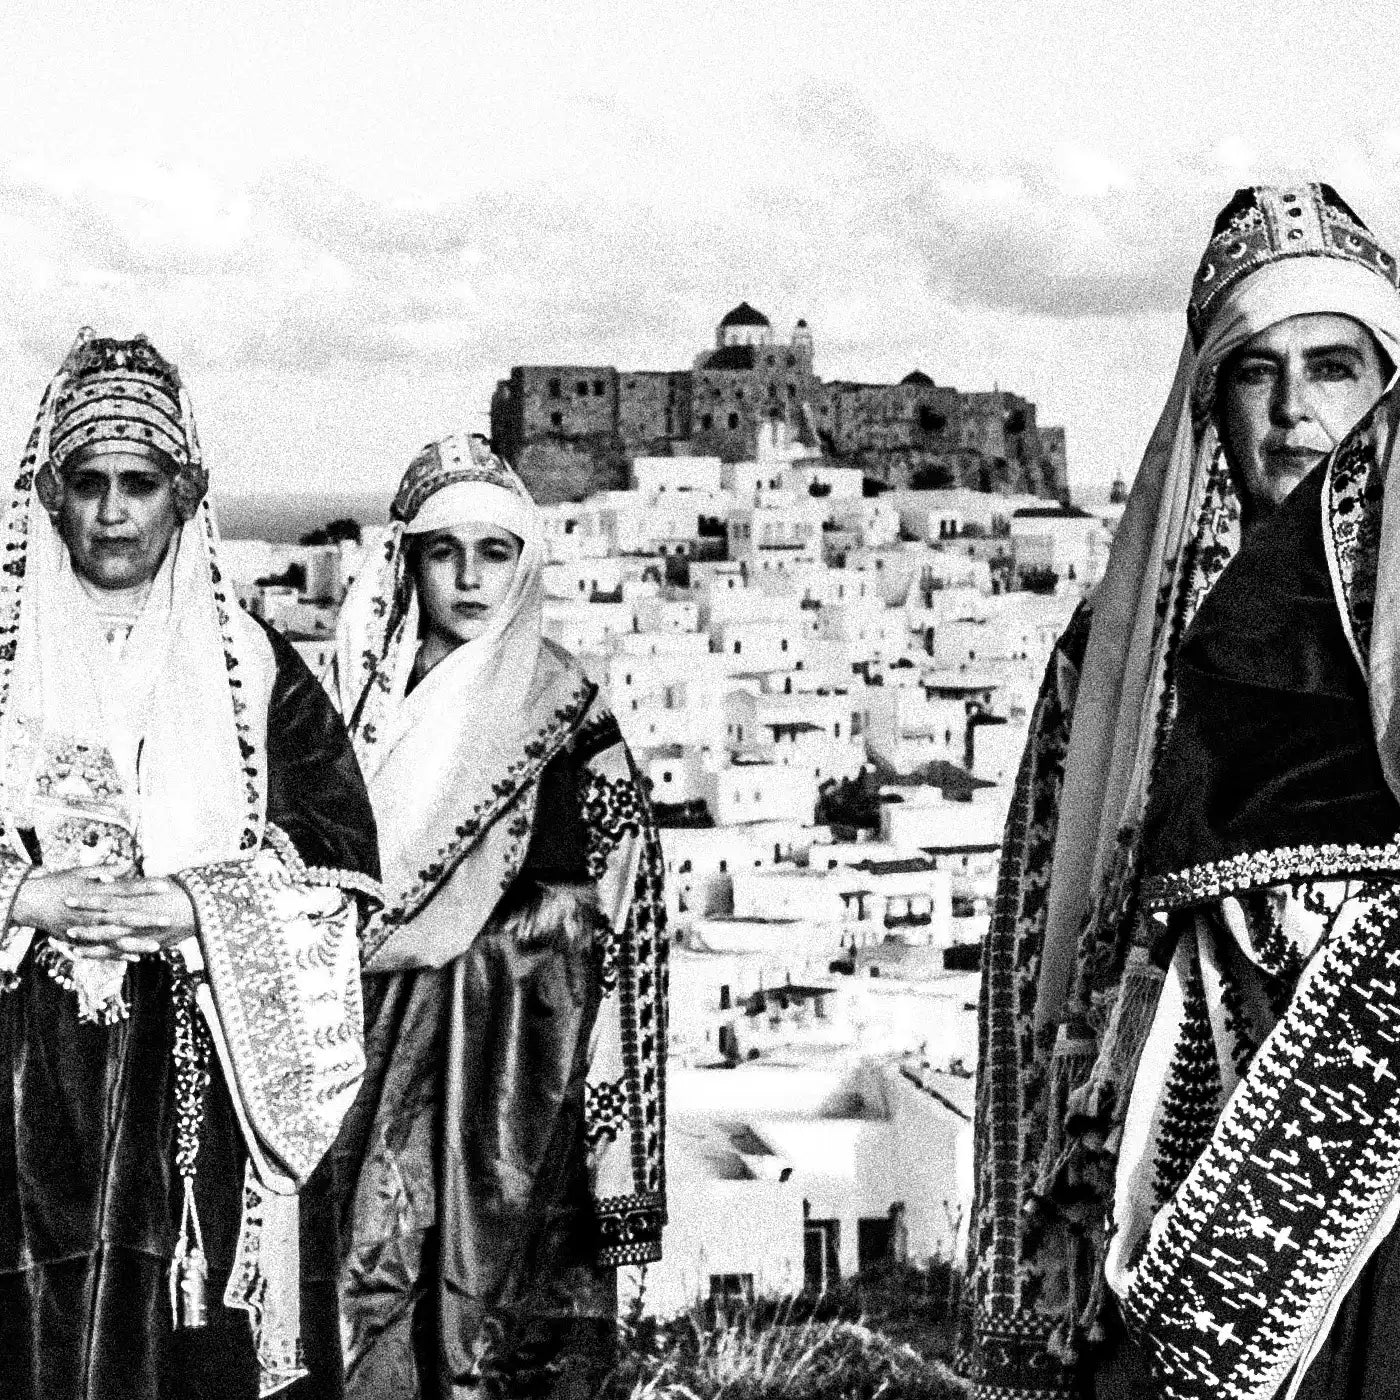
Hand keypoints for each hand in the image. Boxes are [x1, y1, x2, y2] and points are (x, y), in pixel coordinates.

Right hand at [12, 869, 195, 961]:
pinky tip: (136, 958)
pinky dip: (118, 954)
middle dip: (147, 919)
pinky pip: (101, 950)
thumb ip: (108, 870)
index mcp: (96, 892)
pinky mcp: (79, 941)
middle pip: (124, 916)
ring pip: (115, 937)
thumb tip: (129, 863)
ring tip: (157, 946)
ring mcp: (86, 928)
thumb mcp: (82, 872)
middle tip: (168, 920)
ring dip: (136, 942)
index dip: (145, 888)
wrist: (31, 901)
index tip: (166, 886)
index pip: (126, 889)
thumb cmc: (60, 883)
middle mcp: (93, 911)